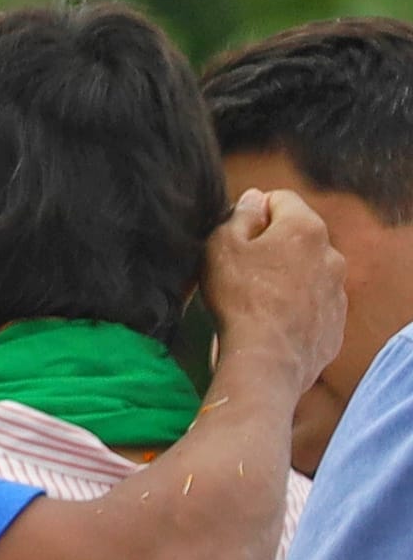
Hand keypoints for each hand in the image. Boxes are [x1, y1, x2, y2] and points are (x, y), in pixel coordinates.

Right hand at [202, 188, 345, 392]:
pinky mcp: (336, 323)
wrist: (267, 361)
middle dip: (271, 246)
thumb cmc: (240, 299)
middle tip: (241, 270)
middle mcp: (331, 254)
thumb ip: (239, 216)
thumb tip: (253, 199)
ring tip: (255, 301)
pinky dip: (295, 307)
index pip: (279, 199)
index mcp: (304, 227)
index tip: (235, 236)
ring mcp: (337, 290)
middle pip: (296, 236)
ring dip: (285, 277)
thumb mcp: (221, 246)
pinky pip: (313, 304)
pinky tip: (270, 322)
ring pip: (307, 271)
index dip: (252, 213)